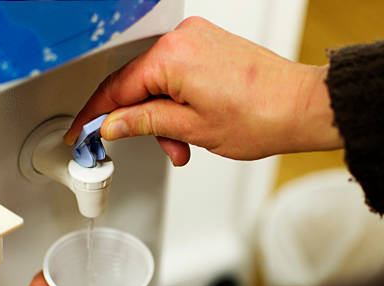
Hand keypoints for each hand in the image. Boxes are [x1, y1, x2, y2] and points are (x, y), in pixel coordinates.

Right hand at [65, 17, 341, 165]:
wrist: (302, 107)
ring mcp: (198, 39)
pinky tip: (191, 123)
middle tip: (160, 148)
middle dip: (143, 121)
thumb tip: (112, 124)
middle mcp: (183, 38)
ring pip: (159, 82)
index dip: (95, 115)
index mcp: (172, 56)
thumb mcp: (191, 129)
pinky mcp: (210, 45)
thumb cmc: (261, 116)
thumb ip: (143, 123)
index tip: (81, 132)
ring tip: (185, 143)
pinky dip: (178, 101)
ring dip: (164, 116)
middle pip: (138, 84)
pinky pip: (178, 73)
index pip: (116, 88)